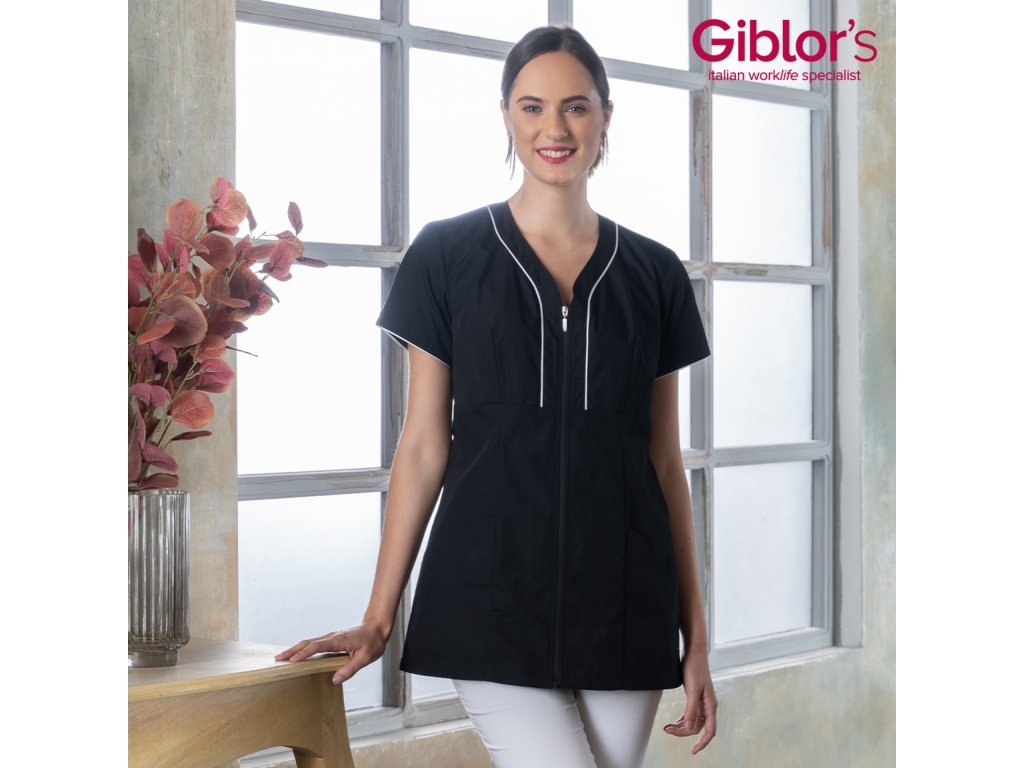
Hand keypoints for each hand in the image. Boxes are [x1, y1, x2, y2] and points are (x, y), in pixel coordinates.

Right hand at [274, 622, 388, 685]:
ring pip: (309, 642)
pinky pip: (314, 643)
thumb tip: (334, 680)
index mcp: (338, 641)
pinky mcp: (331, 640)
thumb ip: (350, 669)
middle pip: (308, 642)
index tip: (292, 660)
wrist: (376, 628)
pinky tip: (298, 655)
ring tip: (282, 657)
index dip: (304, 653)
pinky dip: (303, 648)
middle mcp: (332, 637)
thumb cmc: (372, 642)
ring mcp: (331, 637)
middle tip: (278, 659)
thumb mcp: (365, 658)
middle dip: (292, 650)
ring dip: (295, 649)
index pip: (317, 646)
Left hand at [663, 649, 717, 753]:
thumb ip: (691, 709)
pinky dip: (681, 719)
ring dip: (681, 726)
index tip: (693, 751)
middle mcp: (708, 706)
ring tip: (667, 727)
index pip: (710, 731)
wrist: (693, 653)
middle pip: (697, 727)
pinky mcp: (695, 698)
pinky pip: (689, 714)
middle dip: (683, 732)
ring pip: (692, 721)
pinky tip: (673, 722)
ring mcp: (702, 702)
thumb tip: (688, 728)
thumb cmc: (695, 668)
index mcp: (710, 705)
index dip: (703, 743)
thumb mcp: (692, 690)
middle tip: (667, 729)